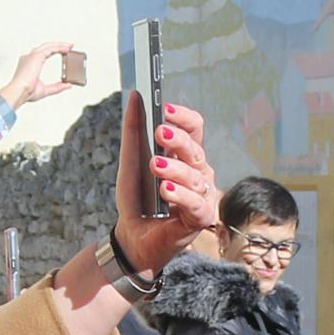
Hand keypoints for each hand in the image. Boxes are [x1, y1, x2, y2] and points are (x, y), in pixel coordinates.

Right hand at [6, 44, 84, 106]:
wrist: (19, 92)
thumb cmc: (26, 92)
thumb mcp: (45, 90)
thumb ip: (57, 87)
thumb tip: (67, 85)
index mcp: (28, 64)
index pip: (42, 54)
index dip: (53, 51)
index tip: (62, 52)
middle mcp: (28, 58)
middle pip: (45, 47)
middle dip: (58, 45)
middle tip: (69, 47)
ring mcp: (32, 56)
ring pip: (48, 46)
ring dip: (60, 45)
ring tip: (70, 46)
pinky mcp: (36, 56)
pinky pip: (51, 48)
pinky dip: (59, 48)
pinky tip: (67, 50)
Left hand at [112, 95, 217, 271]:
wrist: (133, 238)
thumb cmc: (138, 200)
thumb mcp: (130, 163)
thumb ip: (134, 131)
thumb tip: (136, 96)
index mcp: (185, 156)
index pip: (194, 128)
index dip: (183, 117)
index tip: (165, 109)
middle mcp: (198, 173)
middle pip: (196, 149)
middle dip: (178, 140)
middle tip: (160, 132)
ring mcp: (202, 195)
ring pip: (196, 176)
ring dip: (175, 169)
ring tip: (156, 166)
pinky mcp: (200, 217)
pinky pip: (197, 203)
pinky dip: (181, 195)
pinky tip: (166, 190)